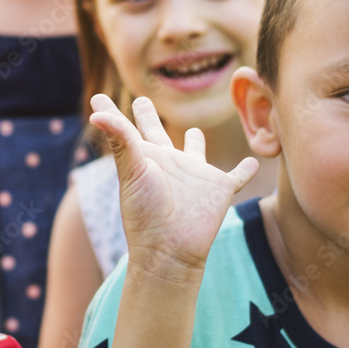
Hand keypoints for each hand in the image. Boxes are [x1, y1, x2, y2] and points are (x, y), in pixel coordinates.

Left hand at [89, 94, 257, 278]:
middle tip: (141, 101)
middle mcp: (168, 163)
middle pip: (157, 133)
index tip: (97, 98)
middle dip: (148, 117)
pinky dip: (246, 170)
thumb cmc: (145, 212)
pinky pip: (237, 176)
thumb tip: (95, 113)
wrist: (170, 249)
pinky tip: (253, 162)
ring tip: (196, 131)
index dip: (111, 113)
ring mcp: (194, 175)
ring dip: (197, 142)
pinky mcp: (219, 189)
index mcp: (145, 158)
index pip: (125, 129)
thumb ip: (119, 139)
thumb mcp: (131, 170)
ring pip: (196, 152)